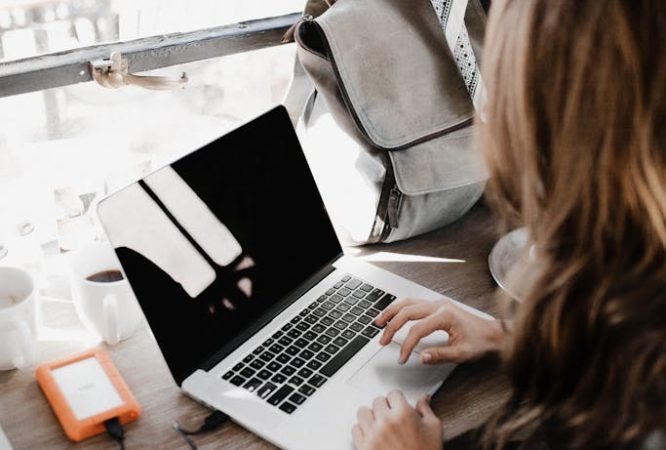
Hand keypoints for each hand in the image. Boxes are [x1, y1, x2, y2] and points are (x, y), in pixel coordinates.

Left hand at [352, 391, 442, 449]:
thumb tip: (423, 398)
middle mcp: (386, 422)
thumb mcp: (433, 429)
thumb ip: (426, 410)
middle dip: (385, 407)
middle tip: (392, 417)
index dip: (398, 400)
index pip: (393, 394)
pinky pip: (355, 429)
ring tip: (380, 424)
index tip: (399, 406)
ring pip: (363, 412)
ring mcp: (373, 435)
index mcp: (403, 414)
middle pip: (377, 401)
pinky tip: (373, 435)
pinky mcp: (364, 447)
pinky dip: (362, 430)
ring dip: (371, 416)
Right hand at [375, 298, 503, 363]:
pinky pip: (413, 303)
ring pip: (407, 302)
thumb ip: (440, 355)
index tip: (402, 358)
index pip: (417, 330)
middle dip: (391, 326)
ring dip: (391, 312)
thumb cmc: (480, 342)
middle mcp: (439, 305)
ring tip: (378, 323)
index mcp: (445, 316)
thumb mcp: (462, 354)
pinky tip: (393, 315)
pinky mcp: (436, 305)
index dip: (406, 345)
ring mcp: (437, 303)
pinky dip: (400, 309)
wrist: (493, 333)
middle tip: (382, 341)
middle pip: (407, 311)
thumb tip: (421, 357)